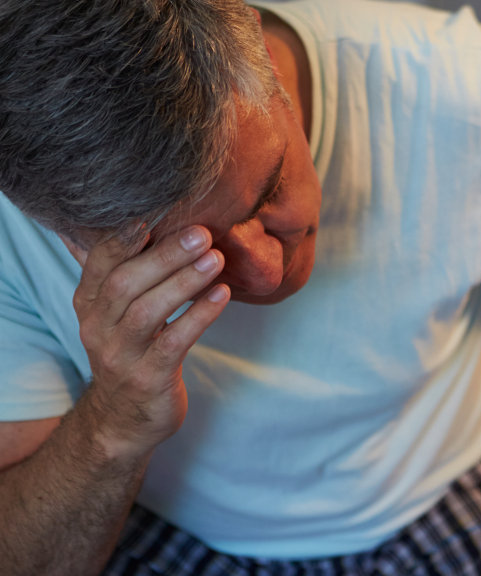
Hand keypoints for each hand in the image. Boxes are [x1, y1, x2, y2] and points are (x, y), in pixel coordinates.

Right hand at [68, 226, 229, 459]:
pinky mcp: (149, 378)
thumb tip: (128, 221)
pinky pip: (174, 342)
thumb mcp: (114, 315)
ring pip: (148, 312)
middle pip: (125, 284)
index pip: (100, 264)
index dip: (123, 239)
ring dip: (185, 282)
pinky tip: (222, 295)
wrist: (123, 420)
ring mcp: (121, 356)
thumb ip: (121, 272)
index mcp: (89, 305)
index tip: (153, 216)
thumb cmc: (129, 352)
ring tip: (216, 259)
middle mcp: (98, 328)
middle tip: (202, 233)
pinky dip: (199, 316)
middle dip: (165, 256)